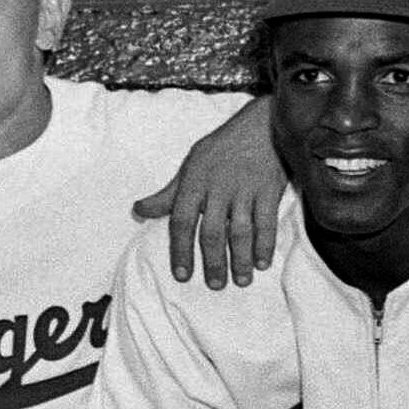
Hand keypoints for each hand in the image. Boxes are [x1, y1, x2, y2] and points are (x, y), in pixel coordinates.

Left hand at [132, 96, 283, 289]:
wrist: (265, 123)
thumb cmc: (223, 147)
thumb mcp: (192, 165)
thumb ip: (169, 194)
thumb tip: (139, 209)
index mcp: (195, 182)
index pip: (182, 222)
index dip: (180, 250)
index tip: (182, 275)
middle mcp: (219, 187)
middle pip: (212, 232)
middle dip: (213, 262)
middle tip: (214, 285)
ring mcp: (245, 189)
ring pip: (240, 231)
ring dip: (240, 259)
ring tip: (240, 280)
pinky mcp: (269, 189)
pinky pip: (266, 221)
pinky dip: (264, 244)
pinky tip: (261, 263)